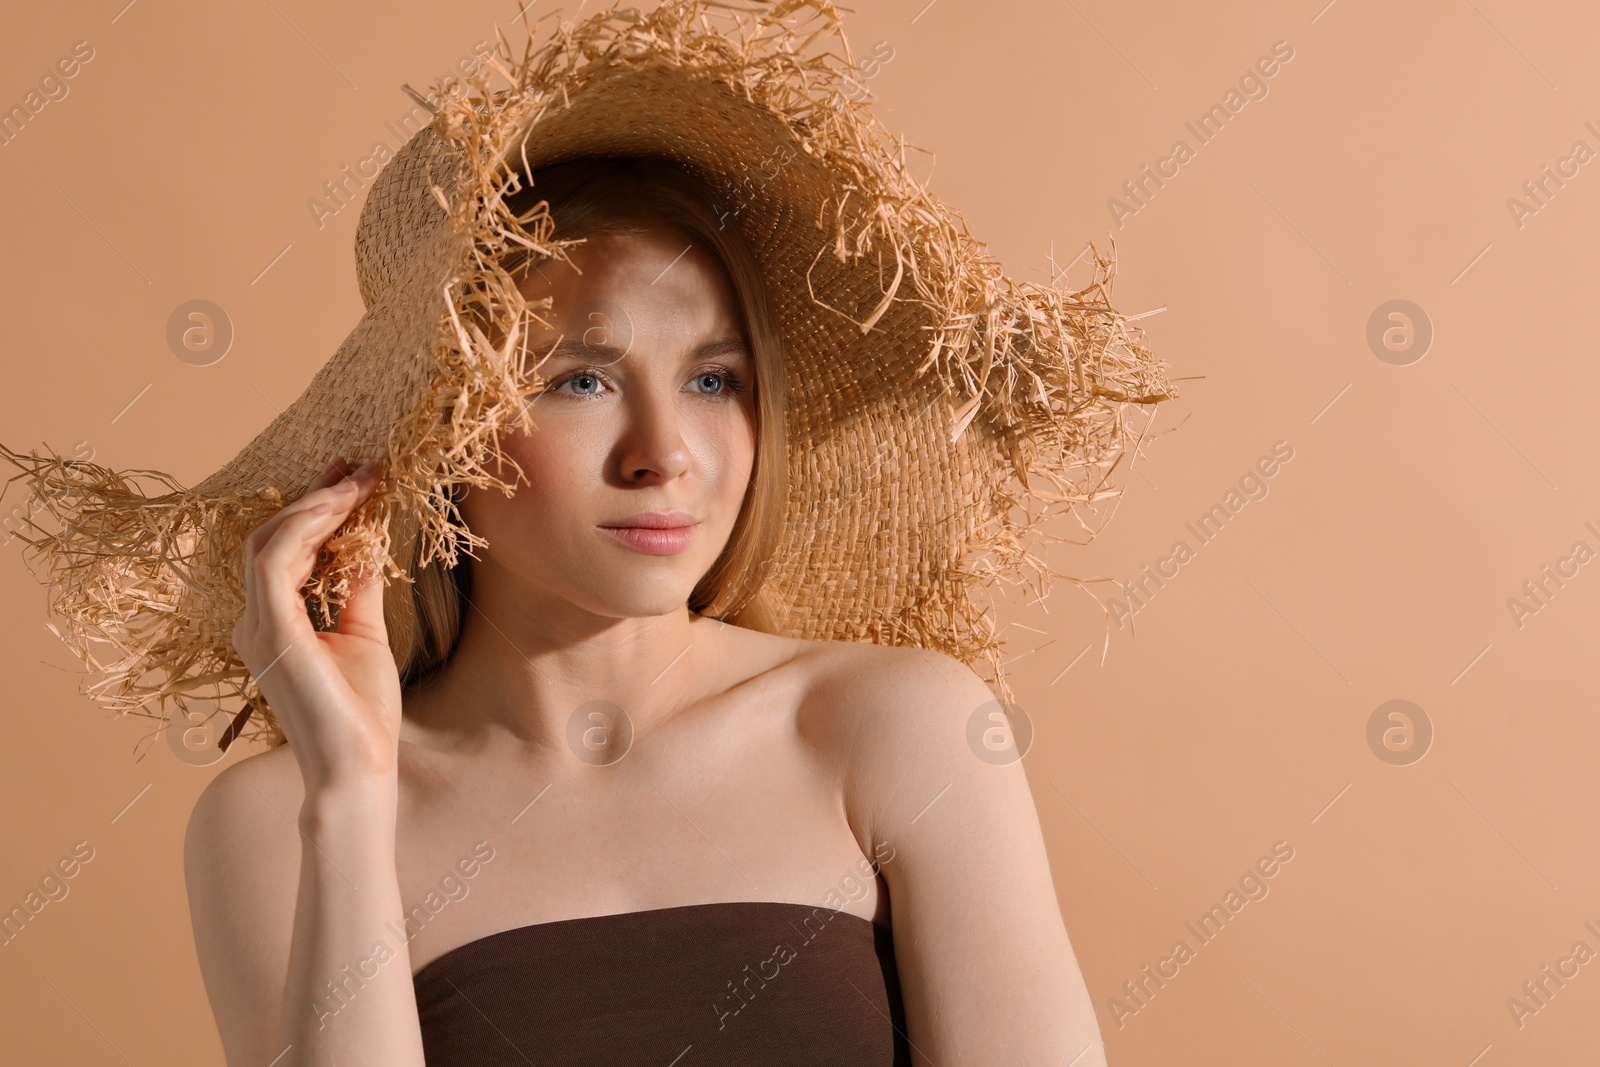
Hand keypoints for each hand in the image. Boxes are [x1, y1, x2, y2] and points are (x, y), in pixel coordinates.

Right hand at [231, 458, 401, 792]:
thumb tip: (365, 546)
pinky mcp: (271, 631)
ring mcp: (258, 626)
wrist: (357, 765)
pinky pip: (275, 563)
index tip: (353, 477)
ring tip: (357, 480)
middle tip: (356, 465)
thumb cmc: (361, 712)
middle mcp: (256, 621)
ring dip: (315, 505)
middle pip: (273, 537)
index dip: (316, 509)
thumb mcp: (363, 634)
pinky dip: (306, 529)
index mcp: (274, 622)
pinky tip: (339, 508)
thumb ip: (354, 590)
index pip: (286, 550)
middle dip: (315, 496)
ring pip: (270, 542)